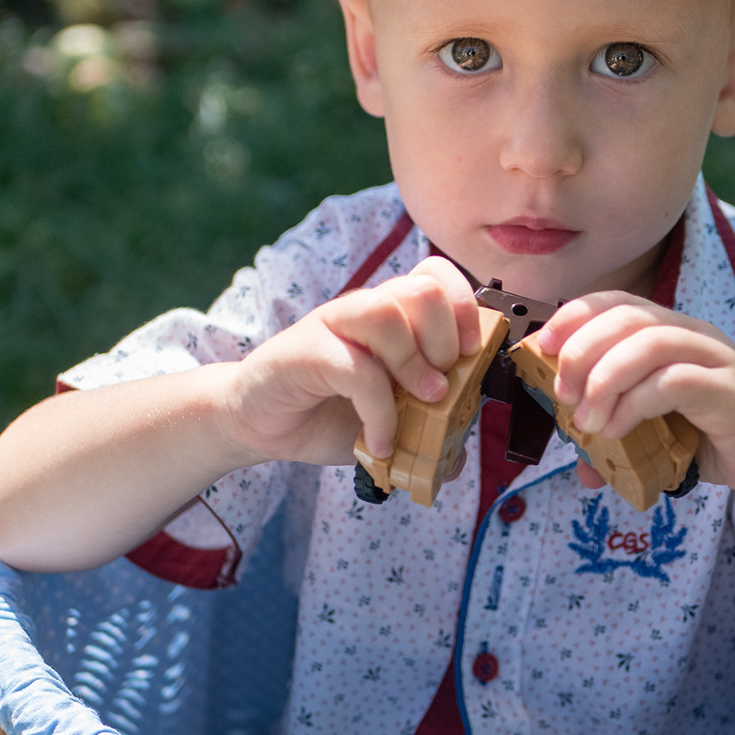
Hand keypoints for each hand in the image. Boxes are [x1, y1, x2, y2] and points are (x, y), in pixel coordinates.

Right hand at [219, 258, 480, 468]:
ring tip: (423, 403)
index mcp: (393, 315)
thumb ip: (426, 432)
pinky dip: (379, 411)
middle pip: (422, 289)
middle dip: (447, 339)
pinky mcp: (305, 351)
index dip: (466, 308)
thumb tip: (459, 458)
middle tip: (442, 386)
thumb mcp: (390, 423)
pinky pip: (355, 368)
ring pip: (386, 312)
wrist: (261, 424)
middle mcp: (365, 310)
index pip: (437, 277)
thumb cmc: (328, 413)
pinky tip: (380, 442)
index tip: (473, 355)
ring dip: (415, 364)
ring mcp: (333, 325)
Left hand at [536, 293, 734, 508]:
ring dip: (605, 379)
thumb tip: (580, 465)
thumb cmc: (720, 441)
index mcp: (675, 333)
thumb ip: (621, 438)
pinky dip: (636, 404)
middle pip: (628, 317)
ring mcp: (719, 361)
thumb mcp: (660, 435)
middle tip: (561, 395)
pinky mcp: (734, 394)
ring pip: (650, 342)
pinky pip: (676, 383)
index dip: (575, 316)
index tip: (542, 348)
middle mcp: (696, 336)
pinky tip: (620, 431)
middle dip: (582, 350)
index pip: (618, 302)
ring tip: (585, 421)